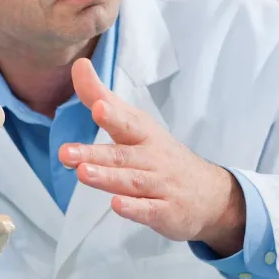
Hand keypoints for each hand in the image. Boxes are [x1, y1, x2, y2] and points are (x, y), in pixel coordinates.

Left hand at [58, 59, 245, 255]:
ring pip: (133, 181)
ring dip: (108, 177)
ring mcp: (162, 186)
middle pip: (122, 156)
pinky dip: (134, 208)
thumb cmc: (163, 155)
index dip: (113, 115)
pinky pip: (149, 210)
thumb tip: (79, 66)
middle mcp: (153, 159)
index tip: (98, 106)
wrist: (211, 194)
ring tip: (83, 172)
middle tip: (66, 152)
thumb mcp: (137, 124)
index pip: (128, 123)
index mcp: (144, 136)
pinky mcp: (167, 212)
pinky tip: (117, 204)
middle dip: (95, 154)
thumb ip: (103, 98)